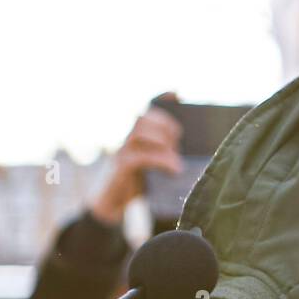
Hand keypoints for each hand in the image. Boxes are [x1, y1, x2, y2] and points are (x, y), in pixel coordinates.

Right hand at [90, 100, 183, 225]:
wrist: (110, 205)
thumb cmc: (134, 183)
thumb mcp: (153, 165)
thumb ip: (166, 154)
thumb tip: (189, 152)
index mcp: (135, 135)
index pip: (146, 109)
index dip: (160, 98)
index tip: (178, 92)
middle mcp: (125, 139)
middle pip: (142, 117)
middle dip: (164, 124)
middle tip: (178, 139)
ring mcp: (120, 152)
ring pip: (138, 132)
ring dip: (161, 140)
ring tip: (175, 155)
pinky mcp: (120, 168)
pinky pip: (139, 157)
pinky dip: (160, 160)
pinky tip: (174, 169)